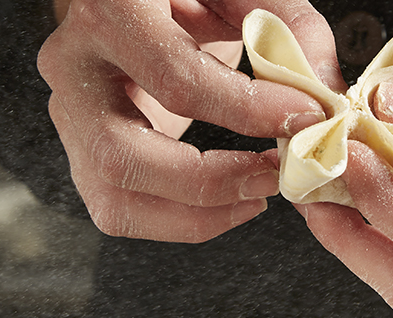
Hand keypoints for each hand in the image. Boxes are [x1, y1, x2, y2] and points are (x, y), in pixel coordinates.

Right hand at [39, 0, 342, 241]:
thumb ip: (288, 25)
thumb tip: (323, 93)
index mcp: (112, 9)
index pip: (174, 77)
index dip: (246, 108)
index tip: (304, 118)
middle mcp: (73, 63)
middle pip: (123, 153)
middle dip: (211, 180)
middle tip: (274, 174)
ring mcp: (68, 111)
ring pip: (113, 194)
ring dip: (196, 214)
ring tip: (256, 196)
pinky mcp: (81, 147)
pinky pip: (117, 208)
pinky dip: (179, 220)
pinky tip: (228, 204)